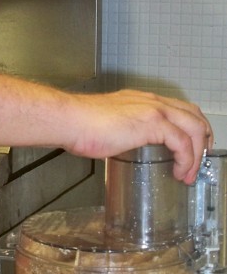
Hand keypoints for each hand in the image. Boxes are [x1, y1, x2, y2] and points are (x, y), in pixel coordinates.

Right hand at [64, 90, 211, 183]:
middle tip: (199, 161)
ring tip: (190, 173)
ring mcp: (154, 110)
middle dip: (203, 139)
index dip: (191, 128)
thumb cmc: (79, 124)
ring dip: (197, 154)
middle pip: (194, 115)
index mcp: (142, 100)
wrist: (70, 120)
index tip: (190, 148)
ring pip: (194, 128)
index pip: (179, 109)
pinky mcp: (152, 123)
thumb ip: (122, 130)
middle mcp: (152, 101)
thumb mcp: (109, 124)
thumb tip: (122, 144)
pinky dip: (187, 159)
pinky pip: (182, 142)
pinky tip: (180, 171)